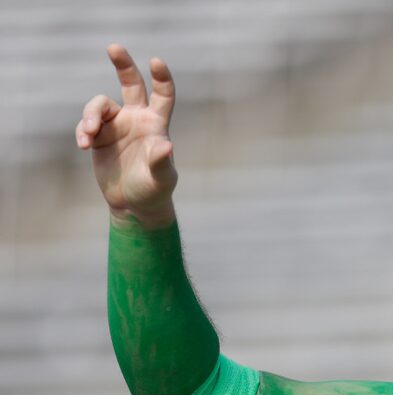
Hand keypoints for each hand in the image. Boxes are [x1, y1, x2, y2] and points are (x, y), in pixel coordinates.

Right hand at [77, 44, 177, 228]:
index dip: (161, 77)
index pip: (163, 94)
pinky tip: (84, 144)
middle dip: (123, 64)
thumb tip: (166, 146)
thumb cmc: (154, 191)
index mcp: (157, 124)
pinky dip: (82, 131)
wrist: (133, 204)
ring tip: (87, 134)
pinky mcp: (99, 137)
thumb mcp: (162, 179)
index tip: (156, 61)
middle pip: (131, 83)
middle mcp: (137, 119)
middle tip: (114, 47)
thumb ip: (162, 162)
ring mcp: (117, 126)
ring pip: (100, 105)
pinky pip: (85, 125)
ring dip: (91, 115)